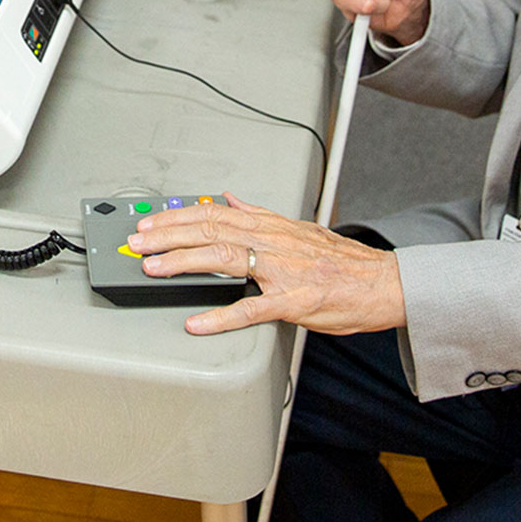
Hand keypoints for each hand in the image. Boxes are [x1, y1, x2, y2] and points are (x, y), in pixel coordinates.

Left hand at [128, 191, 405, 336]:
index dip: (176, 218)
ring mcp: (283, 271)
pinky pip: (253, 308)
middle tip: (137, 243)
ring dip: (184, 263)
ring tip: (154, 269)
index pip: (214, 214)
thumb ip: (260, 214)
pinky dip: (221, 315)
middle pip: (211, 230)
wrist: (383, 283)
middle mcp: (273, 242)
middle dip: (168, 236)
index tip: (149, 223)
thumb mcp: (299, 228)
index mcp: (272, 226)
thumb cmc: (343, 263)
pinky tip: (197, 322)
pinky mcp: (295, 302)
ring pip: (225, 258)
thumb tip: (229, 200)